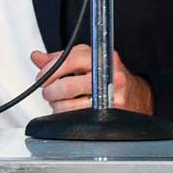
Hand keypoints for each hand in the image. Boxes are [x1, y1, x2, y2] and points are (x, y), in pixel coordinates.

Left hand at [30, 45, 153, 113]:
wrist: (136, 94)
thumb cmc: (107, 74)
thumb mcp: (85, 59)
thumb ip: (60, 59)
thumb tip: (37, 57)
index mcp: (100, 56)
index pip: (68, 60)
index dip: (49, 70)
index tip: (42, 76)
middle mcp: (108, 74)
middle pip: (67, 86)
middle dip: (50, 91)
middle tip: (48, 92)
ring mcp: (111, 95)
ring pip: (70, 105)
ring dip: (57, 106)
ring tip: (58, 102)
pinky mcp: (110, 113)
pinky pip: (79, 117)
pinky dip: (69, 115)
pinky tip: (70, 110)